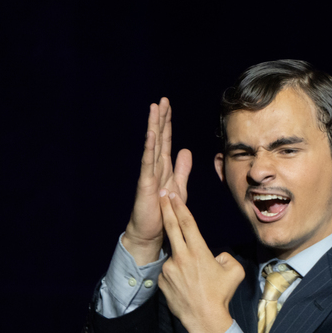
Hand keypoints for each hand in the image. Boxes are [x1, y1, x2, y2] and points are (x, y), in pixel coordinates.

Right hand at [125, 98, 191, 265]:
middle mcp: (155, 167)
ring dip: (153, 126)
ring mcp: (149, 174)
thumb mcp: (178, 186)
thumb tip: (186, 150)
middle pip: (158, 138)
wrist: (151, 232)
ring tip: (154, 108)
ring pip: (152, 145)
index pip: (166, 141)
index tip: (168, 106)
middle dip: (160, 119)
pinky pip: (148, 162)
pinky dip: (149, 147)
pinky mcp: (146, 183)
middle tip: (162, 100)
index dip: (167, 123)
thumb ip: (182, 169)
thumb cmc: (163, 211)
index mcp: (164, 167)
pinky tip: (151, 133)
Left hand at [158, 190, 244, 332]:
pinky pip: (169, 271)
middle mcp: (181, 257)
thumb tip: (216, 256)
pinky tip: (186, 286)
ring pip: (174, 255)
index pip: (187, 223)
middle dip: (165, 208)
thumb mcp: (233, 271)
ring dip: (180, 258)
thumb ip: (225, 257)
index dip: (179, 207)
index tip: (173, 195)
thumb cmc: (221, 295)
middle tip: (161, 194)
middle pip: (171, 227)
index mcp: (198, 252)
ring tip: (194, 279)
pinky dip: (176, 274)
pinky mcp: (162, 280)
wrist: (204, 319)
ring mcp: (169, 269)